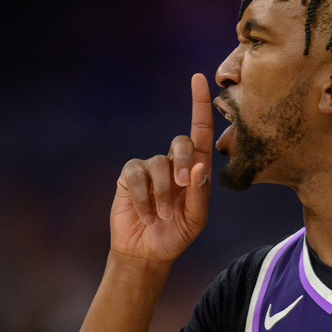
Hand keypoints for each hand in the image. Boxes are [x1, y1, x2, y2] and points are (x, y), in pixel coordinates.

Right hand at [110, 73, 213, 263]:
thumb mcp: (195, 220)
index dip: (200, 105)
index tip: (199, 78)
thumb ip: (200, 194)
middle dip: (184, 161)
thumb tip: (200, 166)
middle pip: (182, 142)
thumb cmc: (175, 235)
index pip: (201, 132)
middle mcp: (174, 164)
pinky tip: (146, 215)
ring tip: (160, 216)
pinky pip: (137, 174)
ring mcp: (150, 168)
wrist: (147, 252)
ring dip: (161, 193)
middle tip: (183, 185)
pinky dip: (144, 198)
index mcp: (196, 170)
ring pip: (158, 164)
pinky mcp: (130, 177)